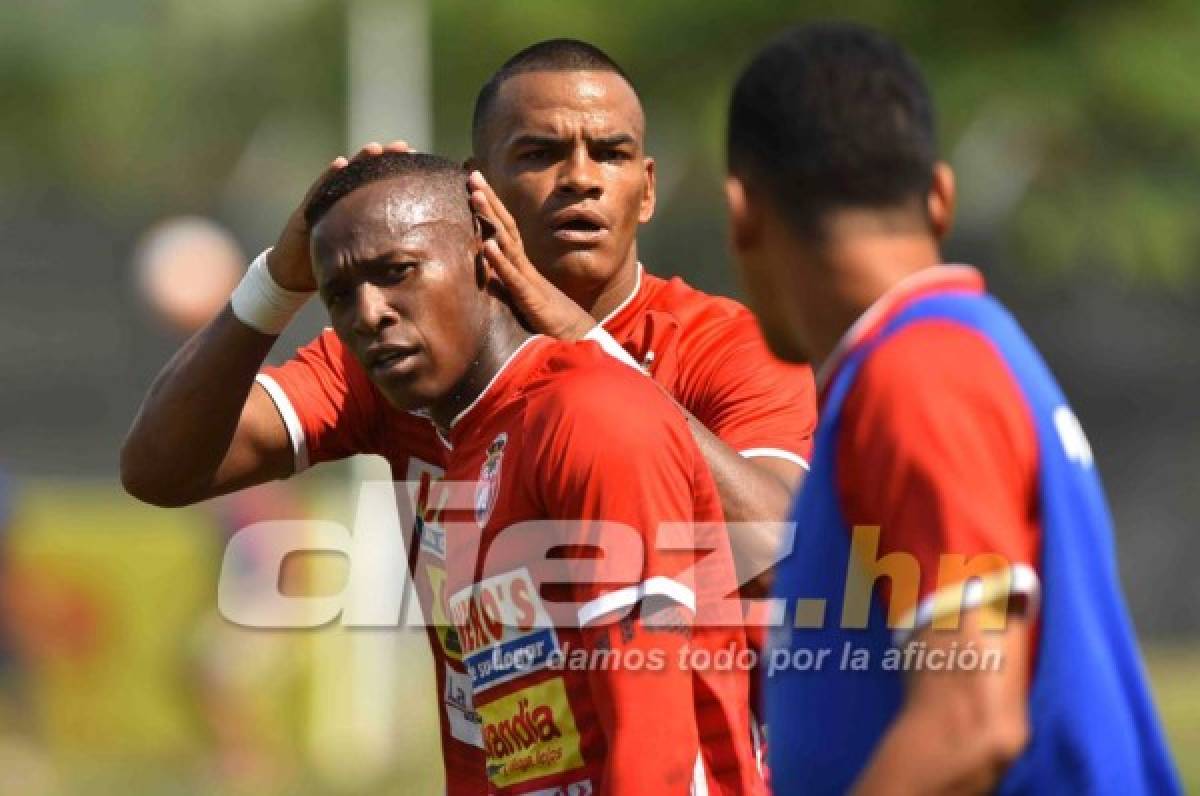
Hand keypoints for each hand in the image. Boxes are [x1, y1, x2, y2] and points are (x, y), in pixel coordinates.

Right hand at [266, 140, 411, 290]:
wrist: (291, 276)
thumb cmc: (328, 267)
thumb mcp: (359, 261)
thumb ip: (379, 254)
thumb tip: (414, 264)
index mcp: (357, 214)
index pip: (379, 188)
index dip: (396, 174)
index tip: (417, 159)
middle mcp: (341, 203)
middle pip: (364, 176)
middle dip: (383, 159)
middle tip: (402, 146)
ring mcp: (322, 204)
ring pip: (343, 179)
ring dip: (358, 161)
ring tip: (374, 148)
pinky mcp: (306, 212)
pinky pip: (318, 193)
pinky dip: (328, 177)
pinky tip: (340, 164)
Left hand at [468, 170, 595, 340]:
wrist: (579, 342)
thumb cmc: (551, 322)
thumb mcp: (522, 302)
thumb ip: (503, 288)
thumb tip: (483, 276)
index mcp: (522, 268)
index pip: (505, 231)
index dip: (490, 208)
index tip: (475, 185)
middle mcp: (526, 268)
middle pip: (506, 228)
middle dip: (489, 201)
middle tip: (472, 174)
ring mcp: (529, 281)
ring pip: (508, 245)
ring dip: (491, 220)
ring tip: (475, 198)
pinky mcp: (531, 300)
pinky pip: (514, 278)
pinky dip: (500, 262)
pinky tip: (487, 246)